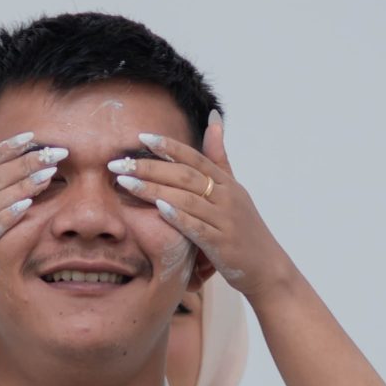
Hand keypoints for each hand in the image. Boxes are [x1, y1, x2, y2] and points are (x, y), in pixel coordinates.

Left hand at [108, 110, 288, 303]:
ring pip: (187, 199)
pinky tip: (158, 208)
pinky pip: (197, 227)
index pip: (195, 158)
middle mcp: (227, 197)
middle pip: (185, 176)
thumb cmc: (244, 228)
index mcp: (228, 183)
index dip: (168, 146)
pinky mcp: (222, 244)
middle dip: (149, 167)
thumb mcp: (235, 189)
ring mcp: (225, 220)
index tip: (141, 138)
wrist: (267, 267)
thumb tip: (213, 118)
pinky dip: (179, 217)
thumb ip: (219, 157)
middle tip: (119, 164)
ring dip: (154, 189)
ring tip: (125, 183)